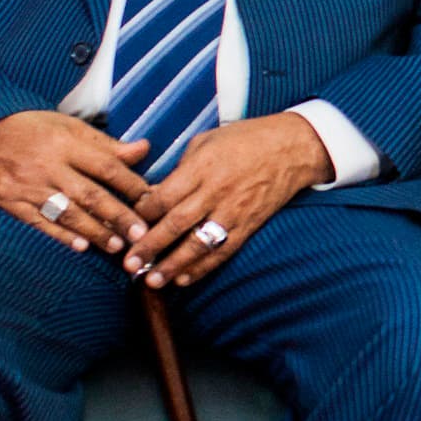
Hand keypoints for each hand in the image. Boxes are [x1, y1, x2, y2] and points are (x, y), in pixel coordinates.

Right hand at [0, 111, 151, 257]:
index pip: (107, 167)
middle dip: (118, 217)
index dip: (132, 185)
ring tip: (116, 246)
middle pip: (90, 195)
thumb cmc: (31, 128)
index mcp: (66, 143)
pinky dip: (60, 235)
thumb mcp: (68, 126)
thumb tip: (144, 149)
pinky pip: (38, 222)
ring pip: (67, 213)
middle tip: (141, 235)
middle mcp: (48, 166)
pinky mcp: (9, 202)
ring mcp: (27, 186)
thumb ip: (106, 144)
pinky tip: (80, 246)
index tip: (153, 202)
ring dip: (94, 232)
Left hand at [124, 113, 335, 287]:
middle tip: (129, 264)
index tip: (127, 226)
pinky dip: (203, 267)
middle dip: (149, 246)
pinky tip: (184, 278)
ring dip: (173, 265)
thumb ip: (181, 168)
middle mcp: (216, 191)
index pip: (164, 196)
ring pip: (198, 243)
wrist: (293, 148)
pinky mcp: (249, 224)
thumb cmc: (247, 139)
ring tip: (152, 281)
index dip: (142, 214)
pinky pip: (223, 250)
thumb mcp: (207, 140)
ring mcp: (234, 210)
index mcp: (202, 166)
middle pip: (176, 224)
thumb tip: (156, 194)